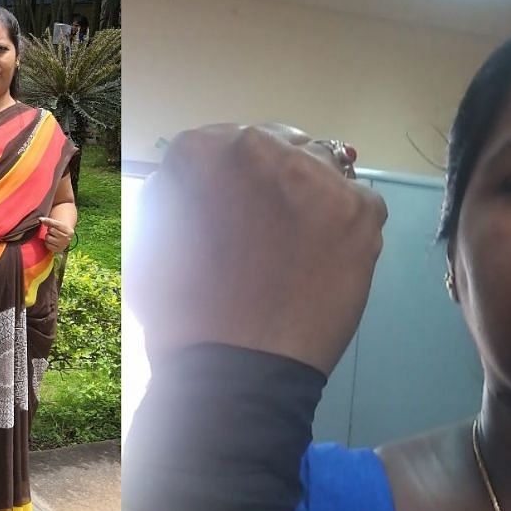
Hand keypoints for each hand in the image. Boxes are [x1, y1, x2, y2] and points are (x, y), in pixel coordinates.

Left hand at [39, 216, 73, 253]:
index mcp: (68, 230)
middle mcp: (67, 238)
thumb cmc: (59, 230)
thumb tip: (40, 219)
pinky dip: (47, 243)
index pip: (56, 224)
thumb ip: (50, 221)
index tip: (40, 219)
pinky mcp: (58, 250)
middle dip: (50, 230)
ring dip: (48, 236)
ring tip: (52, 237)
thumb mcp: (58, 224)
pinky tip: (51, 242)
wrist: (65, 239)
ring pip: (48, 238)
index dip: (48, 220)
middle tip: (53, 232)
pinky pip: (47, 245)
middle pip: (51, 230)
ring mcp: (63, 245)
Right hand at [127, 124, 385, 377]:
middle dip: (273, 179)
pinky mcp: (360, 212)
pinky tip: (323, 259)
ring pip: (322, 169)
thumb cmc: (179, 310)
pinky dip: (342, 226)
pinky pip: (357, 202)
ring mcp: (317, 177)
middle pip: (278, 145)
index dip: (230, 177)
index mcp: (203, 151)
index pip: (223, 141)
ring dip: (311, 196)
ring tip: (298, 244)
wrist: (236, 369)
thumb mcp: (150, 237)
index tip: (231, 206)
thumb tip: (196, 179)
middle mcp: (263, 149)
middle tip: (267, 227)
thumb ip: (173, 193)